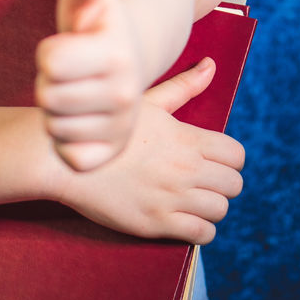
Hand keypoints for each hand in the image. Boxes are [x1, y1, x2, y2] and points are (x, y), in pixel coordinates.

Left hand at [35, 0, 143, 169]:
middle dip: (48, 82)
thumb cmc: (95, 27)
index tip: (65, 48)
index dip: (48, 53)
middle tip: (69, 74)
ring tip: (74, 93)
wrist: (128, 63)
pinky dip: (63, 139)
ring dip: (55, 111)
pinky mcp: (109, 154)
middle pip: (46, 96)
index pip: (50, 62)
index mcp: (116, 54)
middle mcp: (125, 95)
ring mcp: (121, 128)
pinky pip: (65, 153)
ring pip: (52, 126)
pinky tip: (77, 119)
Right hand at [50, 58, 245, 243]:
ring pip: (220, 210)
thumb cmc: (106, 125)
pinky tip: (183, 216)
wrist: (63, 157)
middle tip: (203, 179)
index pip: (236, 154)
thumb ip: (183, 87)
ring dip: (210, 205)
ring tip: (191, 198)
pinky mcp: (156, 223)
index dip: (229, 158)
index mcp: (185, 137)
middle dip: (222, 181)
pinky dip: (200, 228)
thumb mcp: (147, 101)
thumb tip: (210, 65)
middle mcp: (184, 169)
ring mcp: (171, 198)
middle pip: (234, 184)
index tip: (213, 159)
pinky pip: (202, 234)